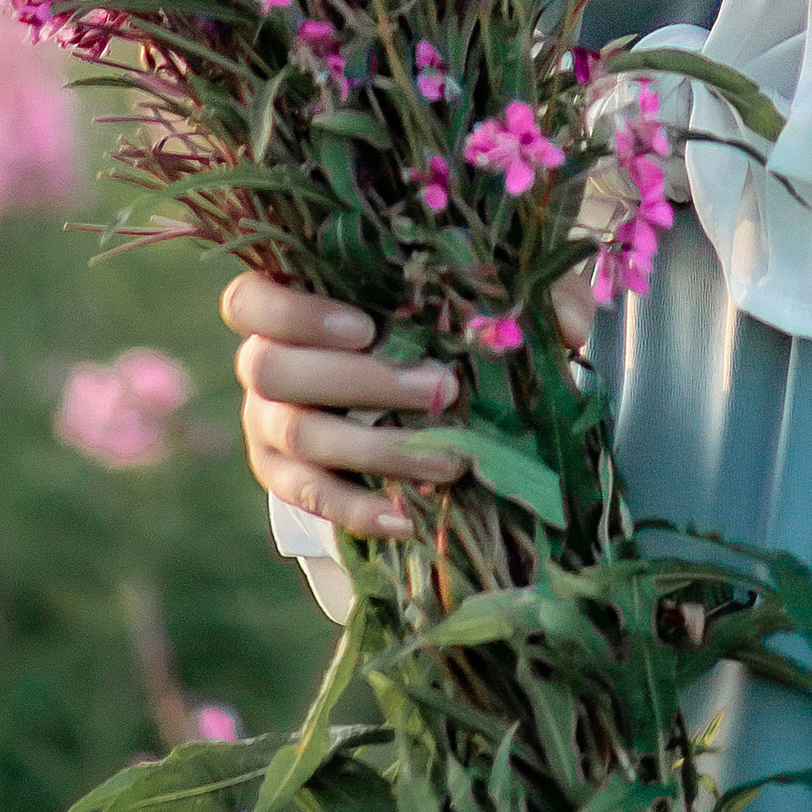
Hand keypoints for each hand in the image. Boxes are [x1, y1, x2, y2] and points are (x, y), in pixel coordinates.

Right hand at [224, 272, 596, 542]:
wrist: (404, 387)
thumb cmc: (429, 318)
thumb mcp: (476, 292)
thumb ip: (516, 293)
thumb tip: (564, 324)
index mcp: (287, 298)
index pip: (247, 300)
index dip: (296, 313)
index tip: (368, 326)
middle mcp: (263, 360)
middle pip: (272, 370)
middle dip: (360, 381)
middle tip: (441, 388)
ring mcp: (267, 422)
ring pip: (298, 437)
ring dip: (376, 447)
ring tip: (448, 460)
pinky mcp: (283, 476)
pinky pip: (309, 499)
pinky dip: (358, 508)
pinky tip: (409, 518)